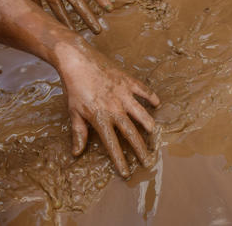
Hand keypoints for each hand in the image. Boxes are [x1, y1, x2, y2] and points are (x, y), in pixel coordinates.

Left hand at [57, 41, 159, 177]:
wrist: (77, 59)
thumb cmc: (73, 87)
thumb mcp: (73, 111)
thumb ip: (79, 133)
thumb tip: (77, 153)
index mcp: (101, 118)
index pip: (113, 145)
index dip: (120, 160)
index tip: (126, 173)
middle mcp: (115, 108)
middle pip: (131, 133)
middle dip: (140, 149)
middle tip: (148, 161)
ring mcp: (123, 93)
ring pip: (141, 113)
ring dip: (149, 125)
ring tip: (154, 135)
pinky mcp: (127, 80)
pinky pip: (143, 90)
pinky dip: (151, 96)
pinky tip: (157, 103)